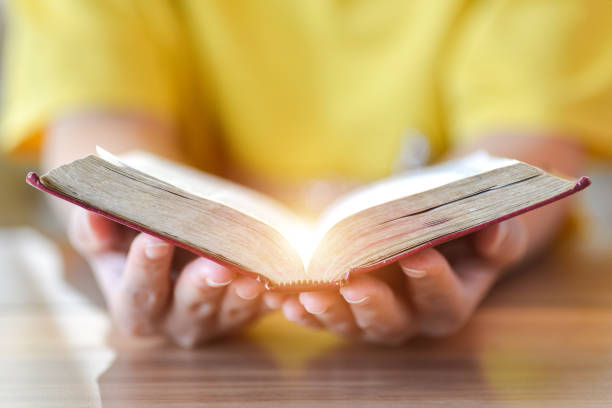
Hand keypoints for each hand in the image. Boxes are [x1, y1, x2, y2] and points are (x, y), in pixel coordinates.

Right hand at [68, 208, 267, 346]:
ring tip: (255, 270)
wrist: (169, 232)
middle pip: (191, 305)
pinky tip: (282, 272)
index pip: (139, 291)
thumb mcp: (105, 228)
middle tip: (218, 262)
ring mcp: (216, 318)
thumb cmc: (132, 229)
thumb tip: (92, 216)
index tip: (155, 238)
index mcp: (136, 305)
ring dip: (245, 289)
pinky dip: (274, 289)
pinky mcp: (247, 310)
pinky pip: (264, 303)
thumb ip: (93, 227)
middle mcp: (176, 320)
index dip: (145, 267)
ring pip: (232, 307)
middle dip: (205, 283)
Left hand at [265, 218, 527, 344]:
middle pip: (392, 322)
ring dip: (327, 312)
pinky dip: (299, 309)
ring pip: (350, 324)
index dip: (432, 280)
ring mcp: (372, 318)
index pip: (443, 299)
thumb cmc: (461, 229)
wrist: (430, 231)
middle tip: (355, 281)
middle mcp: (410, 318)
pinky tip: (279, 296)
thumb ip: (497, 234)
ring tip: (305, 294)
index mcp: (449, 301)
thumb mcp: (489, 228)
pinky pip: (320, 316)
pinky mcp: (344, 311)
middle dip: (372, 304)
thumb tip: (494, 230)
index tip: (417, 253)